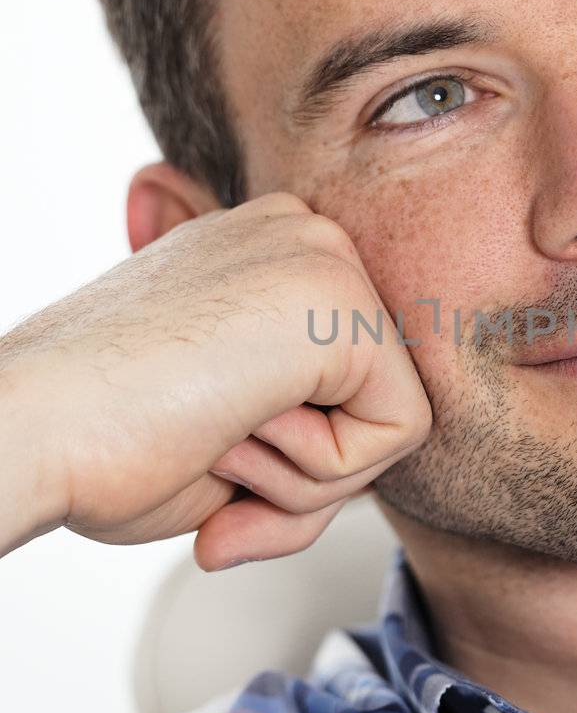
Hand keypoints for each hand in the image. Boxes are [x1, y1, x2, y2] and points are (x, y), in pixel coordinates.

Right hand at [0, 192, 431, 567]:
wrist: (25, 431)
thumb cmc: (100, 445)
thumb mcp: (227, 431)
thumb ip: (304, 428)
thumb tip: (352, 455)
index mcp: (270, 254)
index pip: (352, 387)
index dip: (294, 459)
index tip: (206, 456)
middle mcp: (302, 235)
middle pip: (381, 400)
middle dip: (307, 472)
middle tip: (206, 450)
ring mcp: (323, 257)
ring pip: (395, 421)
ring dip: (305, 476)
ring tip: (211, 432)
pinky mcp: (340, 301)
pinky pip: (402, 434)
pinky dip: (320, 475)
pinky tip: (234, 431)